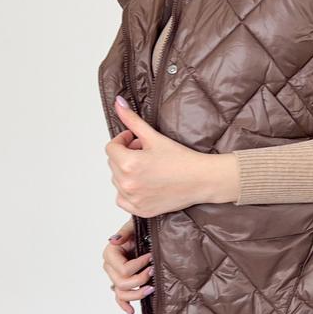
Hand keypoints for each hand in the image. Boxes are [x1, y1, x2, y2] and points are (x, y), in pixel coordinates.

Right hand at [102, 217, 153, 313]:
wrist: (145, 234)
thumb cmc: (140, 229)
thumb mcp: (134, 226)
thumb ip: (124, 232)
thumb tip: (114, 240)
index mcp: (110, 253)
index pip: (123, 269)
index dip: (139, 265)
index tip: (151, 257)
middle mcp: (110, 267)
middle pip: (122, 283)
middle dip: (140, 280)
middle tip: (153, 272)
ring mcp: (114, 277)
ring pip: (121, 293)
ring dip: (136, 294)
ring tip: (151, 289)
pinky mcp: (121, 283)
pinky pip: (119, 298)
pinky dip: (124, 305)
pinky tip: (132, 311)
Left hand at [105, 94, 238, 215]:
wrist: (202, 180)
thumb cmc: (182, 160)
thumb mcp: (154, 137)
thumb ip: (132, 120)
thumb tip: (118, 103)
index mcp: (128, 164)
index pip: (111, 148)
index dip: (123, 140)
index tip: (136, 140)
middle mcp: (127, 184)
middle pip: (113, 164)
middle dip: (125, 155)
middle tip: (145, 152)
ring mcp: (133, 199)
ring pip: (117, 181)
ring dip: (126, 172)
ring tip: (147, 168)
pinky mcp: (140, 210)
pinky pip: (122, 199)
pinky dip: (129, 192)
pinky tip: (145, 184)